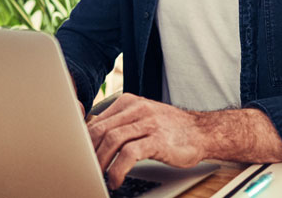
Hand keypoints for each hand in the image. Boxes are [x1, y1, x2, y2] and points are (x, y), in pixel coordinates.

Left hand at [87, 93, 206, 189]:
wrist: (202, 132)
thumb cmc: (170, 129)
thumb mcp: (142, 118)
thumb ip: (121, 124)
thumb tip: (94, 139)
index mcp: (129, 102)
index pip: (97, 120)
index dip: (84, 141)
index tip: (79, 156)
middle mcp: (137, 109)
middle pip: (101, 129)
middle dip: (89, 152)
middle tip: (85, 168)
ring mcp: (148, 123)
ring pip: (112, 140)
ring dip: (100, 162)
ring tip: (98, 176)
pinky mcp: (157, 139)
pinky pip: (129, 153)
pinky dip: (117, 169)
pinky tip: (116, 179)